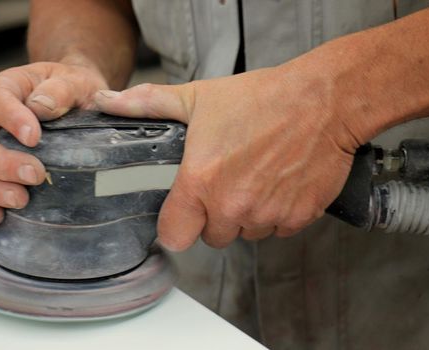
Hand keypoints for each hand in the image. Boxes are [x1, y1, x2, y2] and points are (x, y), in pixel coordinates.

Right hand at [0, 62, 107, 223]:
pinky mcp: (0, 175)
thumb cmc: (75, 89)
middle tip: (35, 174)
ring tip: (23, 199)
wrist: (81, 102)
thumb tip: (42, 107)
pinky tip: (2, 216)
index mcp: (7, 91)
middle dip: (0, 164)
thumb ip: (60, 89)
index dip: (9, 119)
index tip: (34, 137)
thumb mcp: (75, 81)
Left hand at [94, 57, 364, 250]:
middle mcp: (233, 205)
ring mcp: (267, 214)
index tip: (182, 214)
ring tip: (257, 176)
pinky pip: (278, 228)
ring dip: (248, 214)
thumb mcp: (199, 97)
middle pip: (214, 236)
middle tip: (227, 181)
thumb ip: (149, 104)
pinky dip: (277, 213)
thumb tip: (105, 102)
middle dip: (216, 216)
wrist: (322, 101)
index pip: (174, 236)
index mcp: (202, 182)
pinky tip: (280, 182)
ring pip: (247, 233)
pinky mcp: (298, 217)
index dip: (177, 225)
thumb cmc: (262, 99)